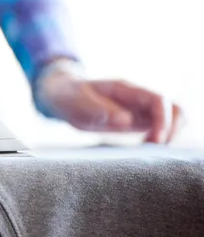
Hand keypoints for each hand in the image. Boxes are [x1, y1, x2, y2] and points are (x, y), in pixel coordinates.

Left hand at [36, 66, 182, 143]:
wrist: (61, 94)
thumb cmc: (68, 96)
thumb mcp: (78, 102)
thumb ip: (100, 109)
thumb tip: (126, 120)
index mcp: (125, 89)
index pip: (159, 100)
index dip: (164, 120)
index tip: (156, 140)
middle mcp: (136, 97)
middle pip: (174, 107)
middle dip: (173, 128)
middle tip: (155, 146)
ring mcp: (138, 108)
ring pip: (171, 117)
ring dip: (169, 133)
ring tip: (151, 148)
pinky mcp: (135, 120)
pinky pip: (158, 126)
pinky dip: (159, 137)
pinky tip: (145, 147)